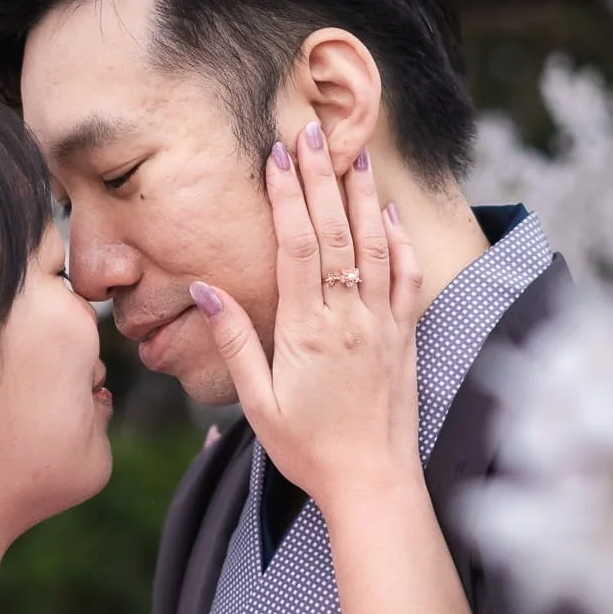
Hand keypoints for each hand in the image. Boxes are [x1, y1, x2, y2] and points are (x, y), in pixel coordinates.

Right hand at [190, 123, 423, 519]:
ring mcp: (382, 324)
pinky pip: (406, 278)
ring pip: (376, 245)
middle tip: (312, 131)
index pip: (297, 246)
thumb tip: (206, 286)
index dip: (287, 196)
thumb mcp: (257, 401)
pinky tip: (391, 214)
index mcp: (307, 329)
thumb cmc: (308, 449)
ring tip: (354, 153)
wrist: (373, 483)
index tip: (278, 156)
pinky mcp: (405, 336)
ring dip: (363, 196)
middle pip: (335, 232)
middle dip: (322, 177)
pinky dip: (401, 240)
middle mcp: (349, 318)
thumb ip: (233, 340)